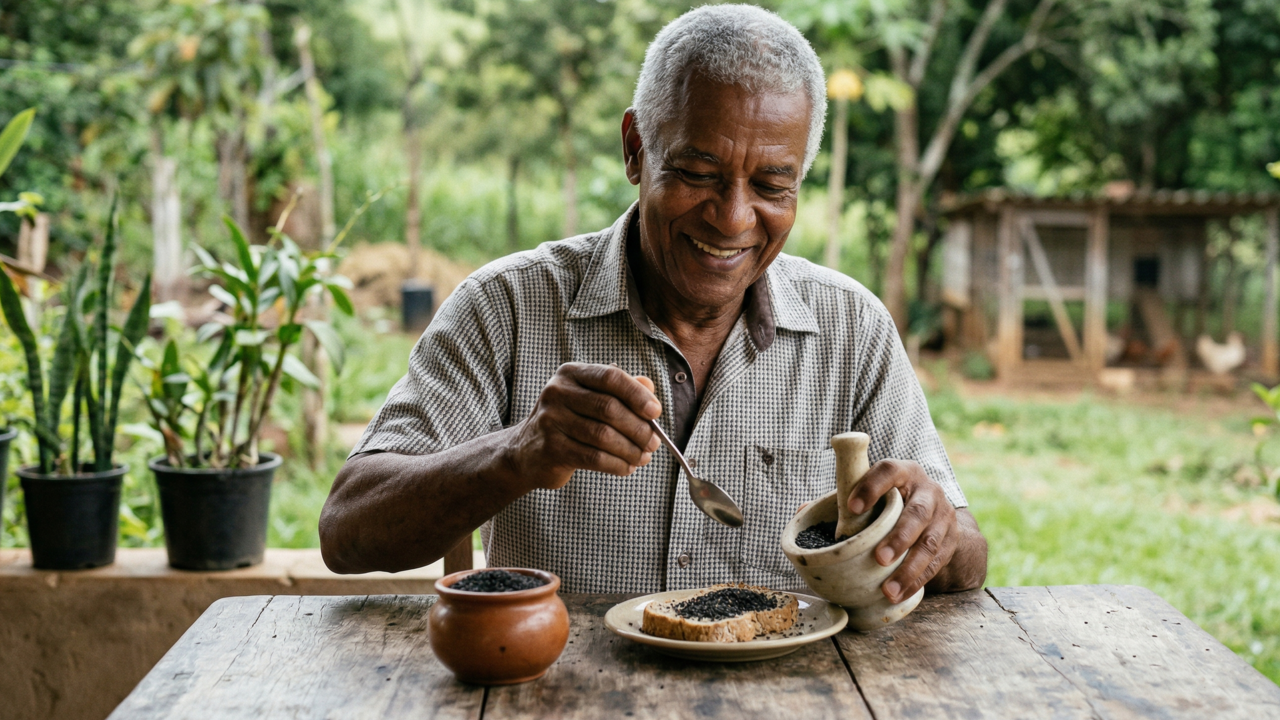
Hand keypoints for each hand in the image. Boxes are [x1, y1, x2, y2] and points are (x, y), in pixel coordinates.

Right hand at [509, 363, 660, 489]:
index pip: (610, 377)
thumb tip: (649, 386)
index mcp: (571, 373)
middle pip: (609, 408)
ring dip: (631, 450)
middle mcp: (557, 392)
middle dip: (639, 428)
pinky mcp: (551, 448)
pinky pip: (594, 458)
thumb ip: (621, 390)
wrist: (526, 451)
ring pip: (604, 436)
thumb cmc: (568, 421)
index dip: (637, 394)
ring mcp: (551, 420)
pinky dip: (617, 464)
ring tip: (643, 457)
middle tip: (654, 442)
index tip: (655, 412)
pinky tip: (627, 467)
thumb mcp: (590, 399)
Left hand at [846, 460, 957, 603]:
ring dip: (909, 568)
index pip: (889, 471)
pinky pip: (935, 564)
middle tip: (879, 557)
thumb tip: (803, 511)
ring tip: (889, 589)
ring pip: (929, 543)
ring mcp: (942, 517)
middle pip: (917, 513)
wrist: (937, 515)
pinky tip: (900, 594)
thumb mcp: (873, 494)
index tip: (850, 508)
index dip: (871, 487)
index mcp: (903, 473)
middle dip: (899, 537)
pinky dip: (917, 581)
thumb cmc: (892, 503)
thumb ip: (843, 500)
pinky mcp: (950, 541)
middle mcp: (927, 492)